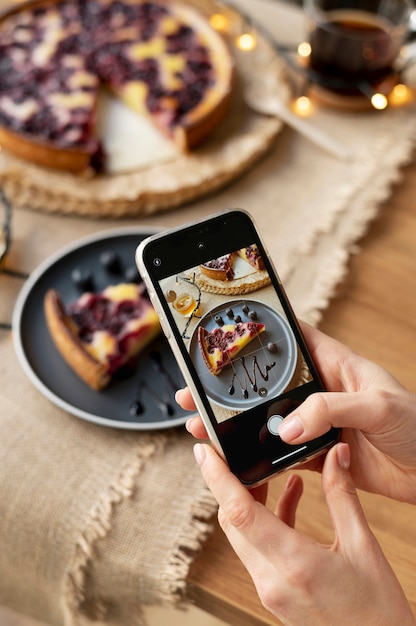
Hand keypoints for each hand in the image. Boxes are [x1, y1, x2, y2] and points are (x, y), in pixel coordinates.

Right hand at [177, 323, 415, 503]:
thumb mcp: (378, 405)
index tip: (226, 326)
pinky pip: (280, 452)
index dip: (261, 329)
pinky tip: (235, 455)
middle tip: (198, 386)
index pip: (293, 337)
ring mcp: (316, 421)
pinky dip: (257, 454)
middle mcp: (320, 390)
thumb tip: (287, 426)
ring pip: (267, 418)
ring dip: (237, 422)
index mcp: (335, 363)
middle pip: (267, 382)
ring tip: (202, 423)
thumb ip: (331, 409)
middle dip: (232, 383)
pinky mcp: (317, 452)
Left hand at [193, 441, 414, 625]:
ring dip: (250, 502)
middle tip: (237, 455)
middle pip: (232, 522)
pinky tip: (288, 500)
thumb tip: (335, 454)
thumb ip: (342, 495)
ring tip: (269, 473)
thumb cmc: (377, 610)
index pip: (239, 513)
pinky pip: (257, 549)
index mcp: (295, 564)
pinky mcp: (274, 594)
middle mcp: (272, 581)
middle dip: (229, 484)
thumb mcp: (363, 545)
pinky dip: (266, 522)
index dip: (217, 478)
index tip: (205, 453)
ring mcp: (270, 591)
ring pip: (241, 535)